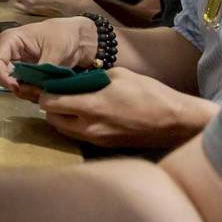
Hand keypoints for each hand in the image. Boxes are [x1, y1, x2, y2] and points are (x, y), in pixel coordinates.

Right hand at [0, 16, 96, 98]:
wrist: (78, 37)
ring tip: (44, 91)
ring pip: (14, 84)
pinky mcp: (28, 74)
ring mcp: (19, 65)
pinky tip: (45, 91)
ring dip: (27, 91)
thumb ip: (42, 67)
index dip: (4, 77)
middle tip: (36, 92)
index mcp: (11, 40)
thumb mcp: (54, 49)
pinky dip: (33, 92)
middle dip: (19, 87)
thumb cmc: (64, 33)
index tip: (18, 87)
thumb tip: (36, 85)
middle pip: (4, 76)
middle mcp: (11, 53)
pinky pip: (25, 87)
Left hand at [38, 69, 214, 148]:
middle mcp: (89, 127)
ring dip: (62, 118)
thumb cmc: (149, 93)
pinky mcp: (105, 146)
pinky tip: (86, 115)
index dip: (45, 92)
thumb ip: (90, 78)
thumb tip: (75, 80)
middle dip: (51, 106)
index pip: (50, 103)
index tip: (49, 84)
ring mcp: (97, 140)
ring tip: (71, 104)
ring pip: (64, 131)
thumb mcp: (118, 75)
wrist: (176, 121)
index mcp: (90, 106)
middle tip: (59, 94)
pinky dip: (75, 126)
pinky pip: (79, 136)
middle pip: (52, 119)